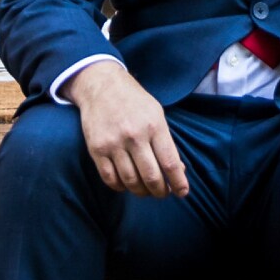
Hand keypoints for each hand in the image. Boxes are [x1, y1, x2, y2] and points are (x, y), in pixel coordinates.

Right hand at [68, 58, 188, 198]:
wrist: (102, 86)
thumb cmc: (134, 101)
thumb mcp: (156, 114)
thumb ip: (166, 142)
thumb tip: (178, 169)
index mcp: (154, 126)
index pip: (170, 162)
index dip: (178, 182)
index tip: (182, 192)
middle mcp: (134, 136)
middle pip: (151, 176)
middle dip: (160, 191)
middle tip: (162, 193)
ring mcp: (114, 143)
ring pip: (131, 181)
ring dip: (141, 191)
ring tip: (146, 190)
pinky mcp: (96, 149)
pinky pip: (110, 179)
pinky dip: (120, 187)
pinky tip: (126, 184)